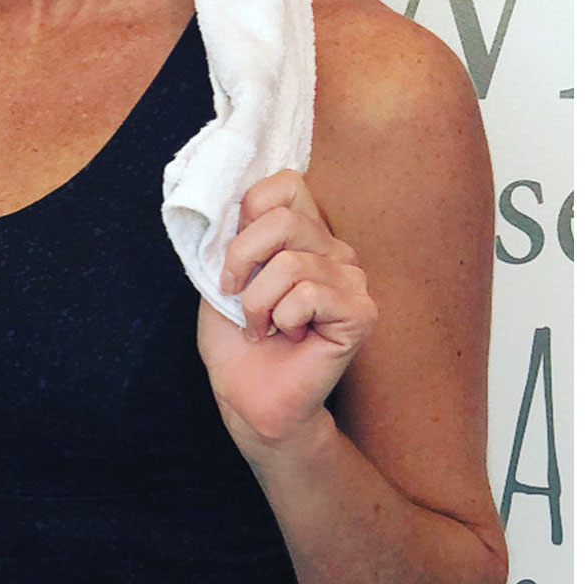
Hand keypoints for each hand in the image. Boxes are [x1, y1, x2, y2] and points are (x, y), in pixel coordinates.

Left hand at [195, 169, 376, 455]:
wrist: (249, 398)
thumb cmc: (237, 341)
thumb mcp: (222, 276)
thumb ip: (236, 234)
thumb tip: (235, 199)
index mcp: (306, 234)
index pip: (287, 185)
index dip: (249, 214)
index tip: (234, 260)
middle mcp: (336, 251)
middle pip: (283, 221)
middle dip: (242, 262)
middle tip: (238, 299)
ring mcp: (353, 281)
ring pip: (291, 264)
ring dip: (259, 303)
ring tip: (263, 327)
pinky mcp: (361, 313)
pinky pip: (309, 294)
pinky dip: (283, 318)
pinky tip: (290, 337)